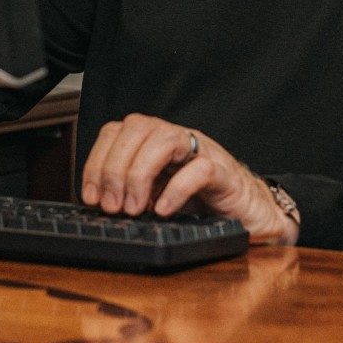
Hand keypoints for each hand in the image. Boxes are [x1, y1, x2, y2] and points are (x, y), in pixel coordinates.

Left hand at [81, 114, 298, 244]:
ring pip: (165, 138)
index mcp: (155, 142)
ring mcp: (202, 151)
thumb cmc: (203, 205)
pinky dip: (176, 189)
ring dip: (140, 174)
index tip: (92, 197)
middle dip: (116, 167)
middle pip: (136, 127)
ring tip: (135, 209)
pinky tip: (164, 210)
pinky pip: (200, 168)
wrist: (251, 216)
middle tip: (113, 206)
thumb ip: (131, 194)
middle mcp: (177, 139)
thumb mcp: (157, 197)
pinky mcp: (225, 172)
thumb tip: (100, 205)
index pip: (117, 131)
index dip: (97, 161)